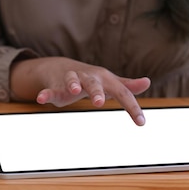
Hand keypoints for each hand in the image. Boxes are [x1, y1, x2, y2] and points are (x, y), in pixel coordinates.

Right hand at [10, 57, 150, 124]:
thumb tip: (147, 82)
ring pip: (71, 81)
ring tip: (74, 91)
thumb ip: (127, 85)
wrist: (62, 67)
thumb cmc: (91, 78)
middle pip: (94, 84)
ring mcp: (70, 80)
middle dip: (96, 92)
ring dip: (72, 85)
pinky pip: (50, 90)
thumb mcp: (110, 82)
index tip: (141, 122)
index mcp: (104, 79)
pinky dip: (46, 94)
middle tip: (99, 102)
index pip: (121, 92)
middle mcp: (88, 78)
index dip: (132, 107)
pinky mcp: (55, 86)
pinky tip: (41, 99)